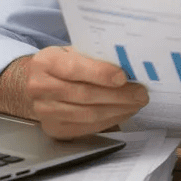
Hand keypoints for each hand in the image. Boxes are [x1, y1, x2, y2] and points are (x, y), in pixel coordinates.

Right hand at [0, 46, 148, 138]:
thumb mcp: (75, 52)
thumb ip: (97, 56)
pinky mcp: (54, 129)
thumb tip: (130, 65)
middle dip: (118, 95)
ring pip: (88, 114)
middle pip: (84, 94)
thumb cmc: (65, 64)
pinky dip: (110, 120)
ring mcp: (44, 111)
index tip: (123, 77)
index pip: (74, 68)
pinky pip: (87, 127)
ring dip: (118, 110)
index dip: (100, 73)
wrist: (40, 84)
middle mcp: (39, 87)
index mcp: (45, 62)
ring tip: (136, 103)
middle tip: (141, 93)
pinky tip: (124, 112)